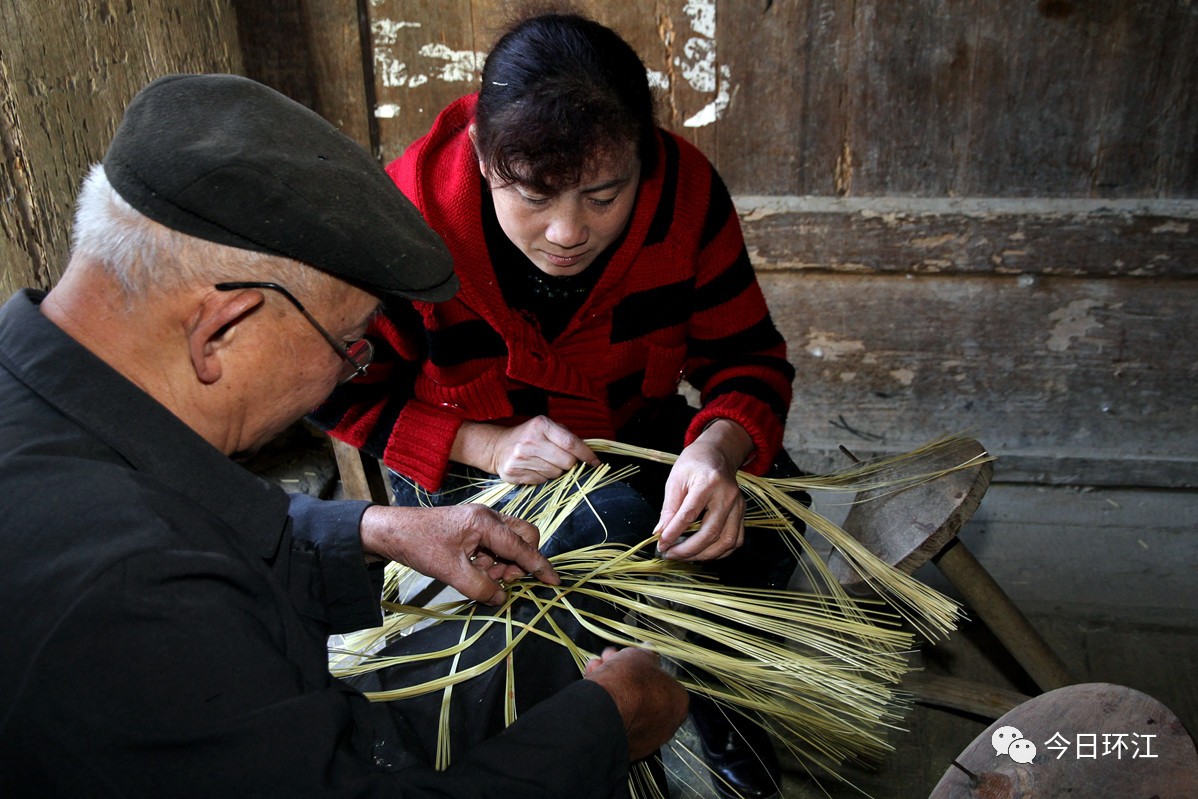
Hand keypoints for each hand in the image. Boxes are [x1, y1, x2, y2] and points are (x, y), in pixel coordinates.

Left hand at [359, 504, 558, 604]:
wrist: (393, 531)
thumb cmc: (420, 546)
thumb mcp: (451, 572)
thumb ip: (480, 587)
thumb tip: (501, 598)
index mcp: (486, 523)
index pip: (522, 546)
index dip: (539, 566)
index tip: (554, 582)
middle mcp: (488, 517)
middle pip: (524, 537)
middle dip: (519, 561)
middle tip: (499, 578)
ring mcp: (481, 520)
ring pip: (510, 541)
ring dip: (502, 562)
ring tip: (480, 574)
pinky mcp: (473, 527)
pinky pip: (495, 543)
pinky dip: (491, 558)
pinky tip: (473, 568)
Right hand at [456, 416, 598, 483]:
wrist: (497, 446)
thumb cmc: (529, 436)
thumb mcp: (546, 427)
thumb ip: (567, 436)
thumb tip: (590, 454)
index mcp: (541, 425)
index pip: (571, 443)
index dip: (587, 455)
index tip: (596, 463)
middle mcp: (530, 440)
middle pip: (567, 462)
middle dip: (569, 463)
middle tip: (561, 459)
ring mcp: (521, 458)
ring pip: (555, 474)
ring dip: (555, 470)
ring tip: (543, 461)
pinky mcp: (514, 473)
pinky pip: (542, 481)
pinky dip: (542, 477)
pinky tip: (534, 468)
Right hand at [584, 647, 688, 760]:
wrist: (604, 713)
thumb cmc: (628, 682)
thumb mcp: (641, 655)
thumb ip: (647, 653)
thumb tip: (649, 649)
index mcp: (679, 703)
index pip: (663, 681)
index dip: (643, 666)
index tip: (630, 658)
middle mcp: (666, 725)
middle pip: (643, 693)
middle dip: (624, 674)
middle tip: (609, 660)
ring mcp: (644, 740)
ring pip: (626, 706)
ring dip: (610, 685)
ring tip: (595, 668)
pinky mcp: (624, 749)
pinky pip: (614, 721)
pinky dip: (604, 706)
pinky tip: (590, 689)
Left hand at [655, 419, 751, 560]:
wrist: (716, 454)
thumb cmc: (693, 464)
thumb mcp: (675, 480)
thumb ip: (669, 508)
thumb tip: (660, 533)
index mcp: (708, 483)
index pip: (689, 514)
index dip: (674, 533)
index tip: (661, 544)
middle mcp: (727, 495)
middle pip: (711, 532)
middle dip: (689, 550)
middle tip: (671, 554)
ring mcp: (738, 506)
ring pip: (726, 541)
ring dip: (704, 555)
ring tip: (685, 556)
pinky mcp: (742, 513)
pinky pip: (735, 540)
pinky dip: (720, 552)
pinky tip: (703, 553)